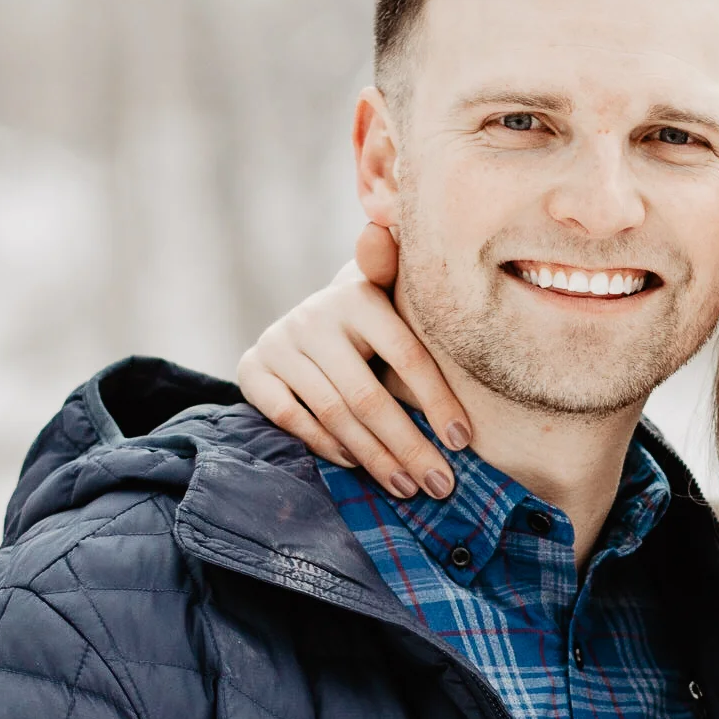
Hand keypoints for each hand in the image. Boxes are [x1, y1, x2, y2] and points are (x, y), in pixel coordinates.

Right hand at [236, 219, 472, 496]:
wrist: (309, 321)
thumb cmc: (372, 320)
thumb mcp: (394, 298)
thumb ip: (402, 278)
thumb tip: (381, 231)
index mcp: (359, 296)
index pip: (406, 355)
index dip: (437, 400)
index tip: (464, 441)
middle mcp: (314, 315)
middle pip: (368, 395)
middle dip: (408, 446)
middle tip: (440, 485)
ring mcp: (281, 342)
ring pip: (333, 413)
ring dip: (374, 457)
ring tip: (407, 487)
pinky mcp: (254, 368)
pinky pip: (293, 419)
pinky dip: (327, 446)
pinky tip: (357, 466)